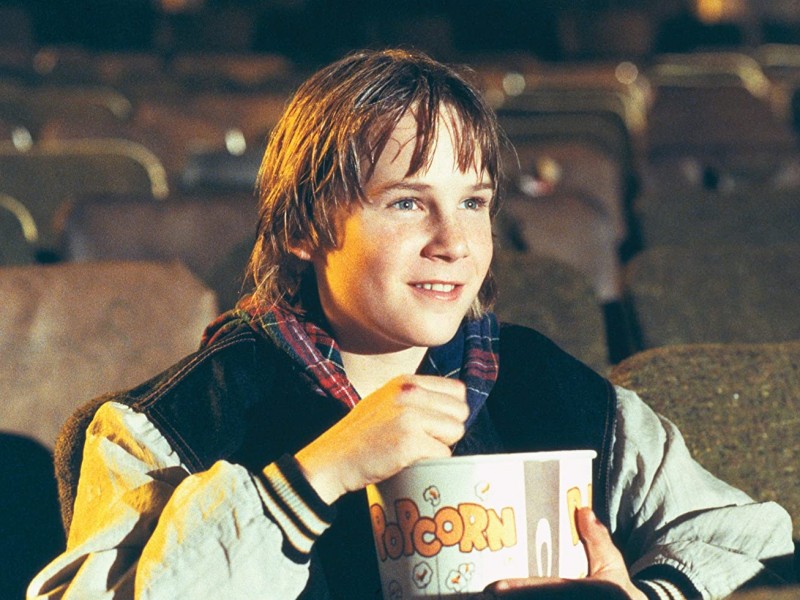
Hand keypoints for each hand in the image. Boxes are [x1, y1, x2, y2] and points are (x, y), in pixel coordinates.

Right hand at [294, 374, 467, 503]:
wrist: (333, 459)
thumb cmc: (361, 436)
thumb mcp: (386, 401)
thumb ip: (416, 397)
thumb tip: (454, 406)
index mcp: (406, 381)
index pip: (457, 390)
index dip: (450, 411)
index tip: (434, 424)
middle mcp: (410, 393)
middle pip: (460, 411)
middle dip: (448, 430)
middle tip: (424, 440)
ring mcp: (410, 416)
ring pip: (456, 431)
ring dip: (441, 445)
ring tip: (416, 449)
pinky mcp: (410, 442)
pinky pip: (443, 453)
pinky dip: (431, 462)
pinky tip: (409, 460)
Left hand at [485, 508, 645, 599]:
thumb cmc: (619, 593)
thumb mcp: (612, 566)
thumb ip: (597, 539)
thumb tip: (582, 510)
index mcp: (588, 592)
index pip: (548, 590)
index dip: (520, 589)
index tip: (494, 588)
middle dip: (510, 599)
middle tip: (480, 594)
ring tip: (481, 599)